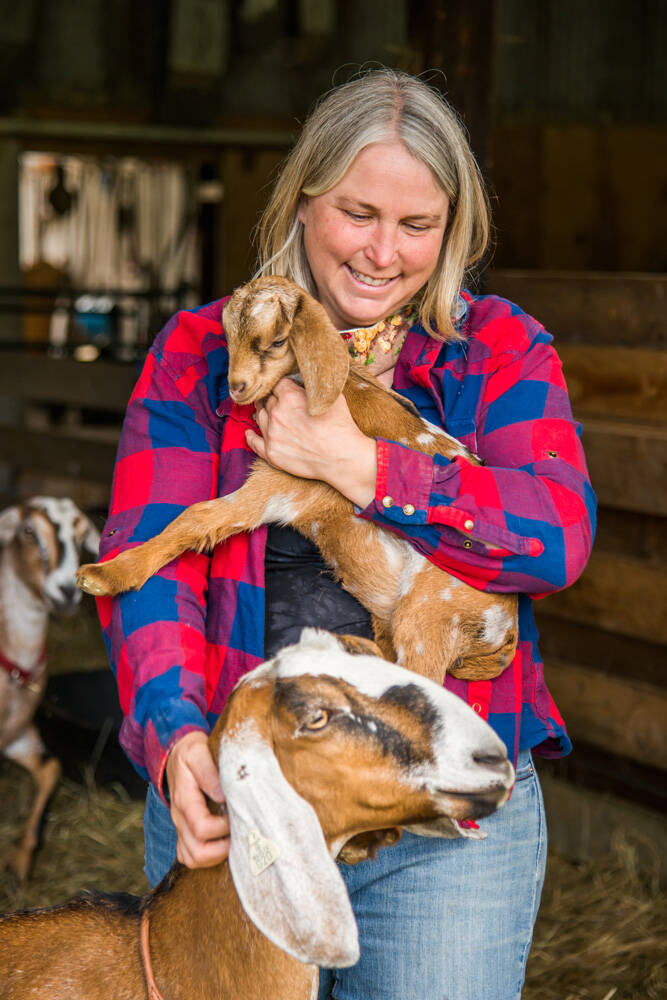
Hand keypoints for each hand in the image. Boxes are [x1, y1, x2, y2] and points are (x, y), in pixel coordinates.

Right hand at [165, 731, 229, 868]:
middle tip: (239, 834)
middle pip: (196, 852)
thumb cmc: (191, 752)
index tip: (238, 816)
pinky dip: (206, 858)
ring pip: (192, 859)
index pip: (201, 827)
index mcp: (184, 800)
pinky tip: (222, 843)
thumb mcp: (198, 752)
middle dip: (221, 850)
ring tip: (233, 840)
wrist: (175, 753)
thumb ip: (209, 771)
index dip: (222, 828)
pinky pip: (189, 856)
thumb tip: (223, 795)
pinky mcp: (184, 831)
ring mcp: (181, 827)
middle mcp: (180, 818)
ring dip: (215, 856)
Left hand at [245, 378, 377, 507]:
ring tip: (266, 412)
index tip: (287, 389)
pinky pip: (254, 442)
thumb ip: (313, 387)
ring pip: (260, 417)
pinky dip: (250, 436)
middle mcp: (277, 413)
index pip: (278, 384)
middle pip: (268, 400)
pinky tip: (249, 433)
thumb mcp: (331, 397)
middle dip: (273, 399)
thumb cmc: (341, 426)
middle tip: (278, 401)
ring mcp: (272, 434)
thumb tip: (306, 382)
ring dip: (263, 413)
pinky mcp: (272, 453)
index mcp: (289, 396)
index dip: (284, 386)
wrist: (342, 457)